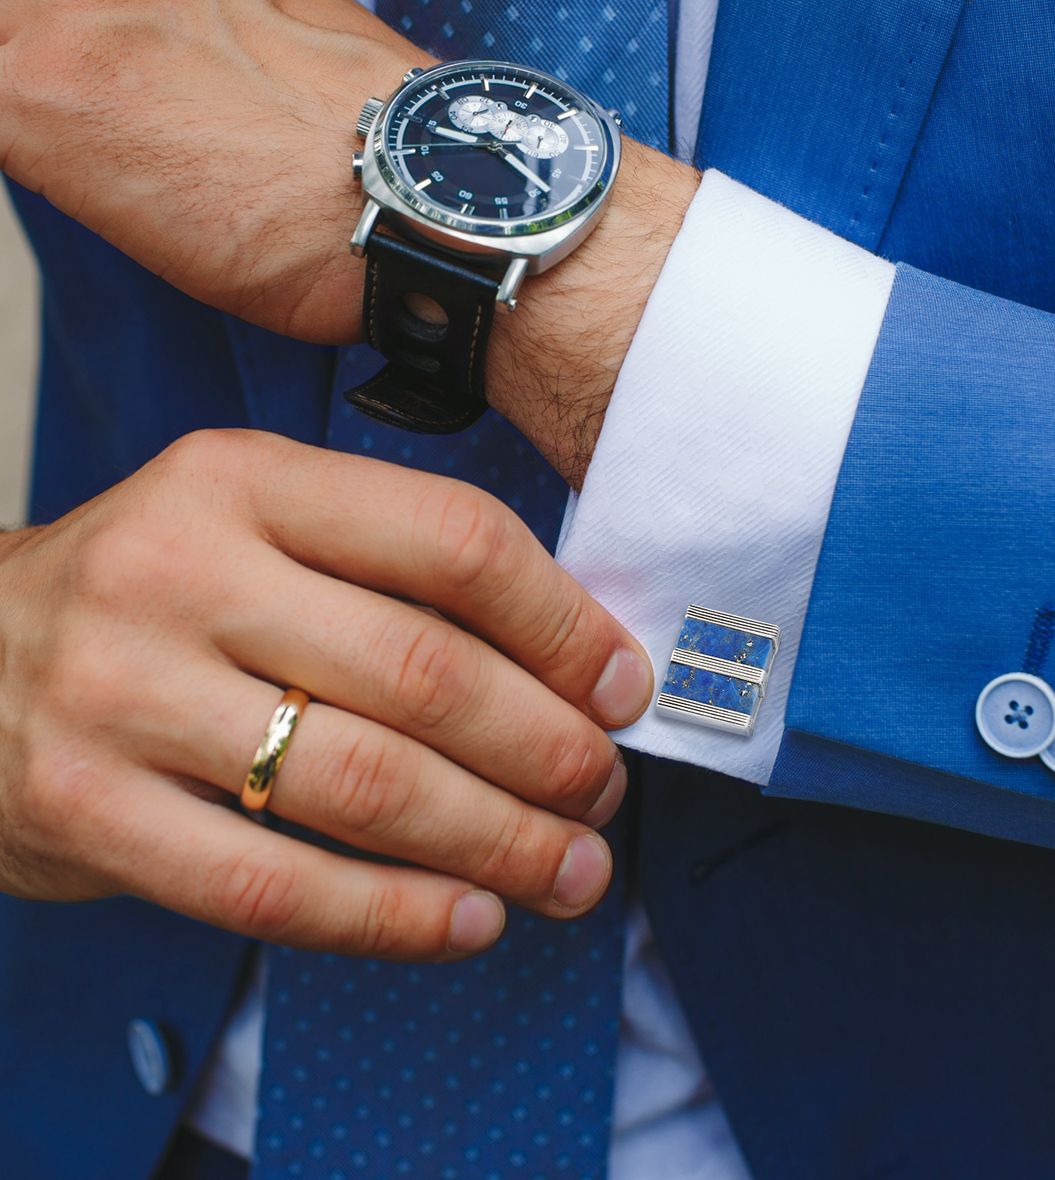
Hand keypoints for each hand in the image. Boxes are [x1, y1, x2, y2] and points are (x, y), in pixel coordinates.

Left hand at [0, 0, 406, 343]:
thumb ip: (185, 20)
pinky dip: (15, 150)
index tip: (89, 91)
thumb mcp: (278, 33)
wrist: (402, 194)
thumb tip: (138, 81)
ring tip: (97, 165)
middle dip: (26, 59)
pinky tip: (82, 186)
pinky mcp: (28, 88)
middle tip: (93, 133)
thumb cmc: (368, 148)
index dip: (56, 32)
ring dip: (20, 103)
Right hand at [0, 429, 652, 959]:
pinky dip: (393, 917)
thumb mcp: (253, 522)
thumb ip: (386, 567)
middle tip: (605, 790)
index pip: (450, 542)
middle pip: (422, 673)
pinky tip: (466, 920)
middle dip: (547, 748)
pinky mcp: (87, 812)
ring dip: (495, 842)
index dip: (562, 625)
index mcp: (244, 479)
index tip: (622, 687)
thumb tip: (570, 658)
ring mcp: (122, 694)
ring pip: (364, 788)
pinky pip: (276, 888)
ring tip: (567, 870)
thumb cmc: (155, 589)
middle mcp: (179, 571)